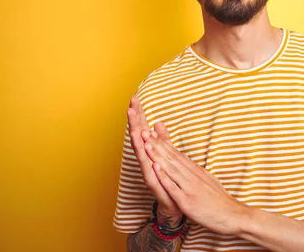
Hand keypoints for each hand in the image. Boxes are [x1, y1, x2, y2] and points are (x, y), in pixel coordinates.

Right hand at [127, 97, 181, 220]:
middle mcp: (147, 161)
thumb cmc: (168, 180)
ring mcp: (150, 173)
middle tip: (130, 108)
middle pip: (139, 139)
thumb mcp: (167, 155)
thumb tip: (157, 123)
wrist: (174, 204)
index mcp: (151, 152)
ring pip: (142, 155)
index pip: (143, 130)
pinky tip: (148, 156)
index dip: (139, 115)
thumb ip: (162, 139)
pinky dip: (150, 166)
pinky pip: (152, 175)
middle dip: (135, 124)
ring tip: (135, 129)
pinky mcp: (156, 187)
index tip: (134, 99)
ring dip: (138, 143)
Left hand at [142, 126, 249, 235]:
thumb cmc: (219, 200)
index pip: (176, 154)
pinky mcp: (187, 201)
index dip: (162, 143)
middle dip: (156, 145)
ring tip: (147, 144)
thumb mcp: (207, 179)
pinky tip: (155, 167)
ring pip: (171, 168)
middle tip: (144, 131)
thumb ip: (194, 169)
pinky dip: (164, 176)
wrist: (232, 215)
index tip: (151, 132)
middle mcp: (191, 176)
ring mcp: (189, 187)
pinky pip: (173, 187)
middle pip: (171, 158)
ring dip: (157, 156)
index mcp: (195, 171)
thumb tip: (184, 158)